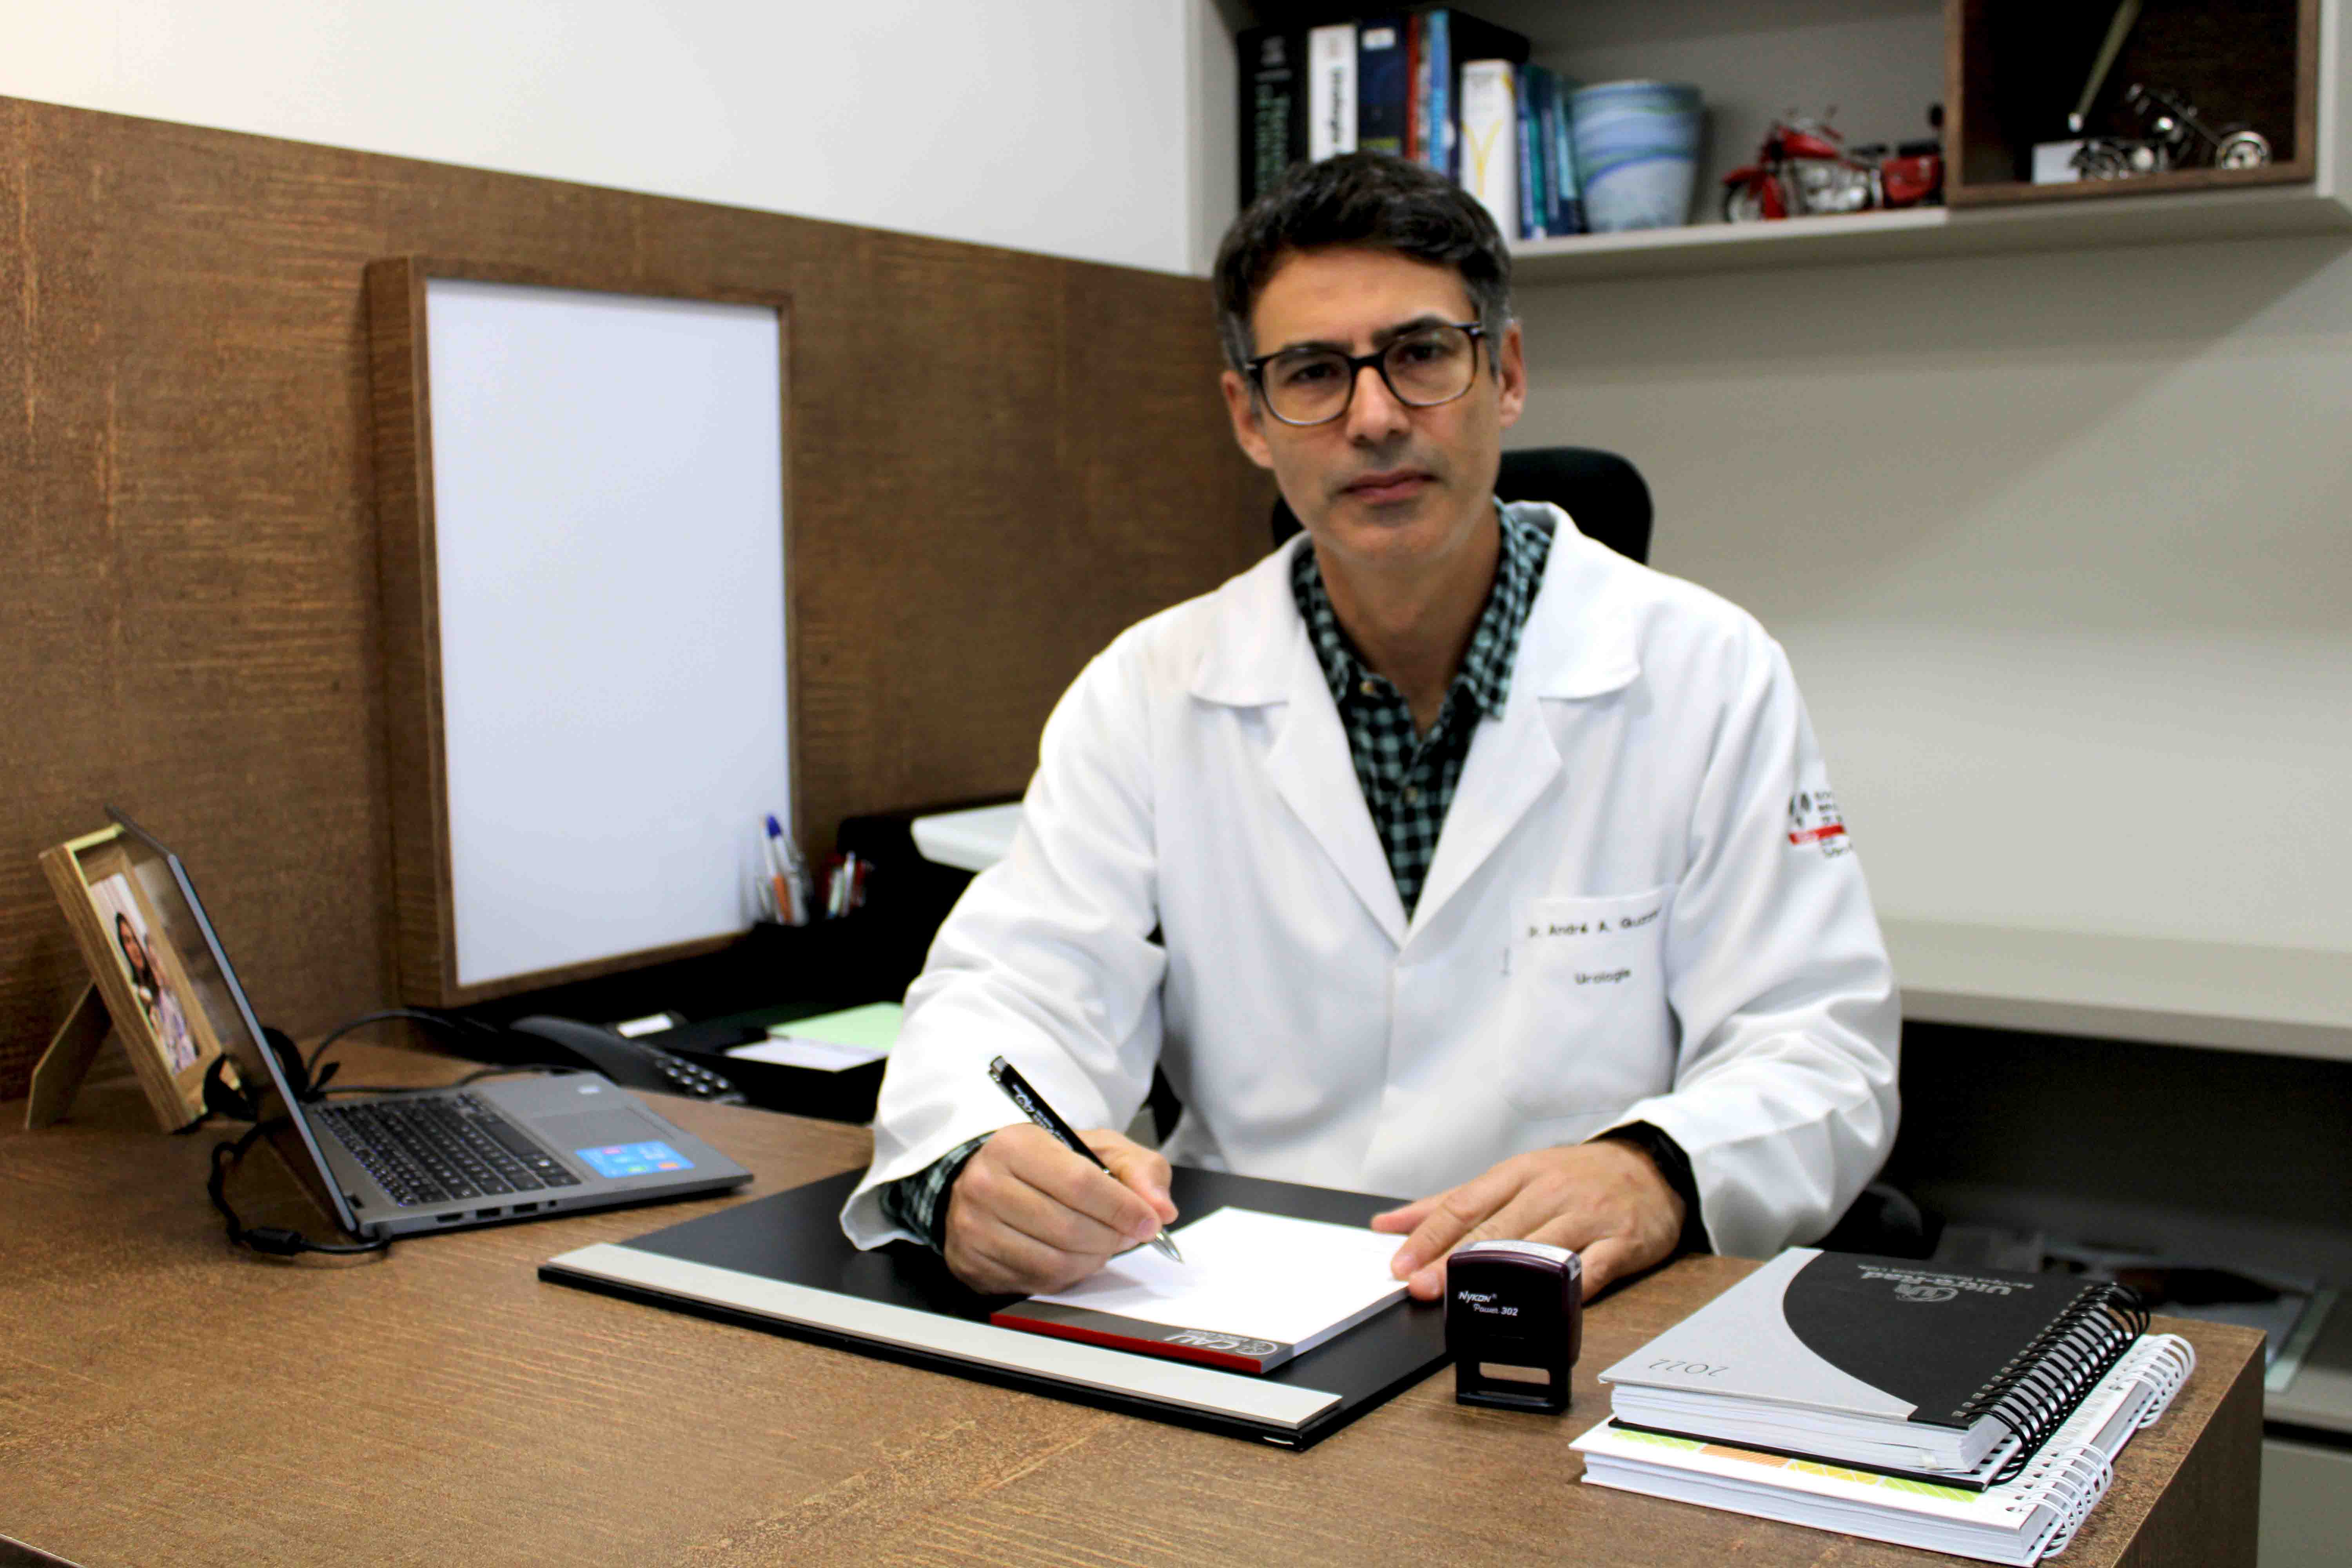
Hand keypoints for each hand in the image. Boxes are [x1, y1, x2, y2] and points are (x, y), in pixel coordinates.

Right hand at [942, 1123, 1177, 1294]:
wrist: (989, 1182)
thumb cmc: (1048, 1164)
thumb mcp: (1097, 1148)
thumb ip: (1138, 1169)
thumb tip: (1161, 1209)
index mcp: (1016, 1145)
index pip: (1080, 1182)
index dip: (1123, 1207)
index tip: (1149, 1221)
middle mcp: (986, 1185)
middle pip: (1069, 1227)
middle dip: (1111, 1237)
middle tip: (1127, 1234)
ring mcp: (974, 1228)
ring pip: (1054, 1261)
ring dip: (1093, 1259)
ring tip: (1101, 1243)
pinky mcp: (973, 1263)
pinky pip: (1037, 1282)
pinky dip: (1068, 1275)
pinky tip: (1074, 1256)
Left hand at [1369, 1141, 1684, 1302]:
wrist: (1651, 1168)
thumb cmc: (1575, 1176)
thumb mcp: (1514, 1176)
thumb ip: (1452, 1201)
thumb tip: (1390, 1223)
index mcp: (1520, 1173)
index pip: (1466, 1204)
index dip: (1430, 1236)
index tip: (1402, 1264)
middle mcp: (1550, 1192)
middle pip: (1495, 1231)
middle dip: (1453, 1262)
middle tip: (1422, 1288)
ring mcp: (1587, 1217)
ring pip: (1538, 1250)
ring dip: (1501, 1279)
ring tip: (1469, 1302)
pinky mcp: (1620, 1242)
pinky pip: (1590, 1270)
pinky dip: (1564, 1290)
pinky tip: (1541, 1309)